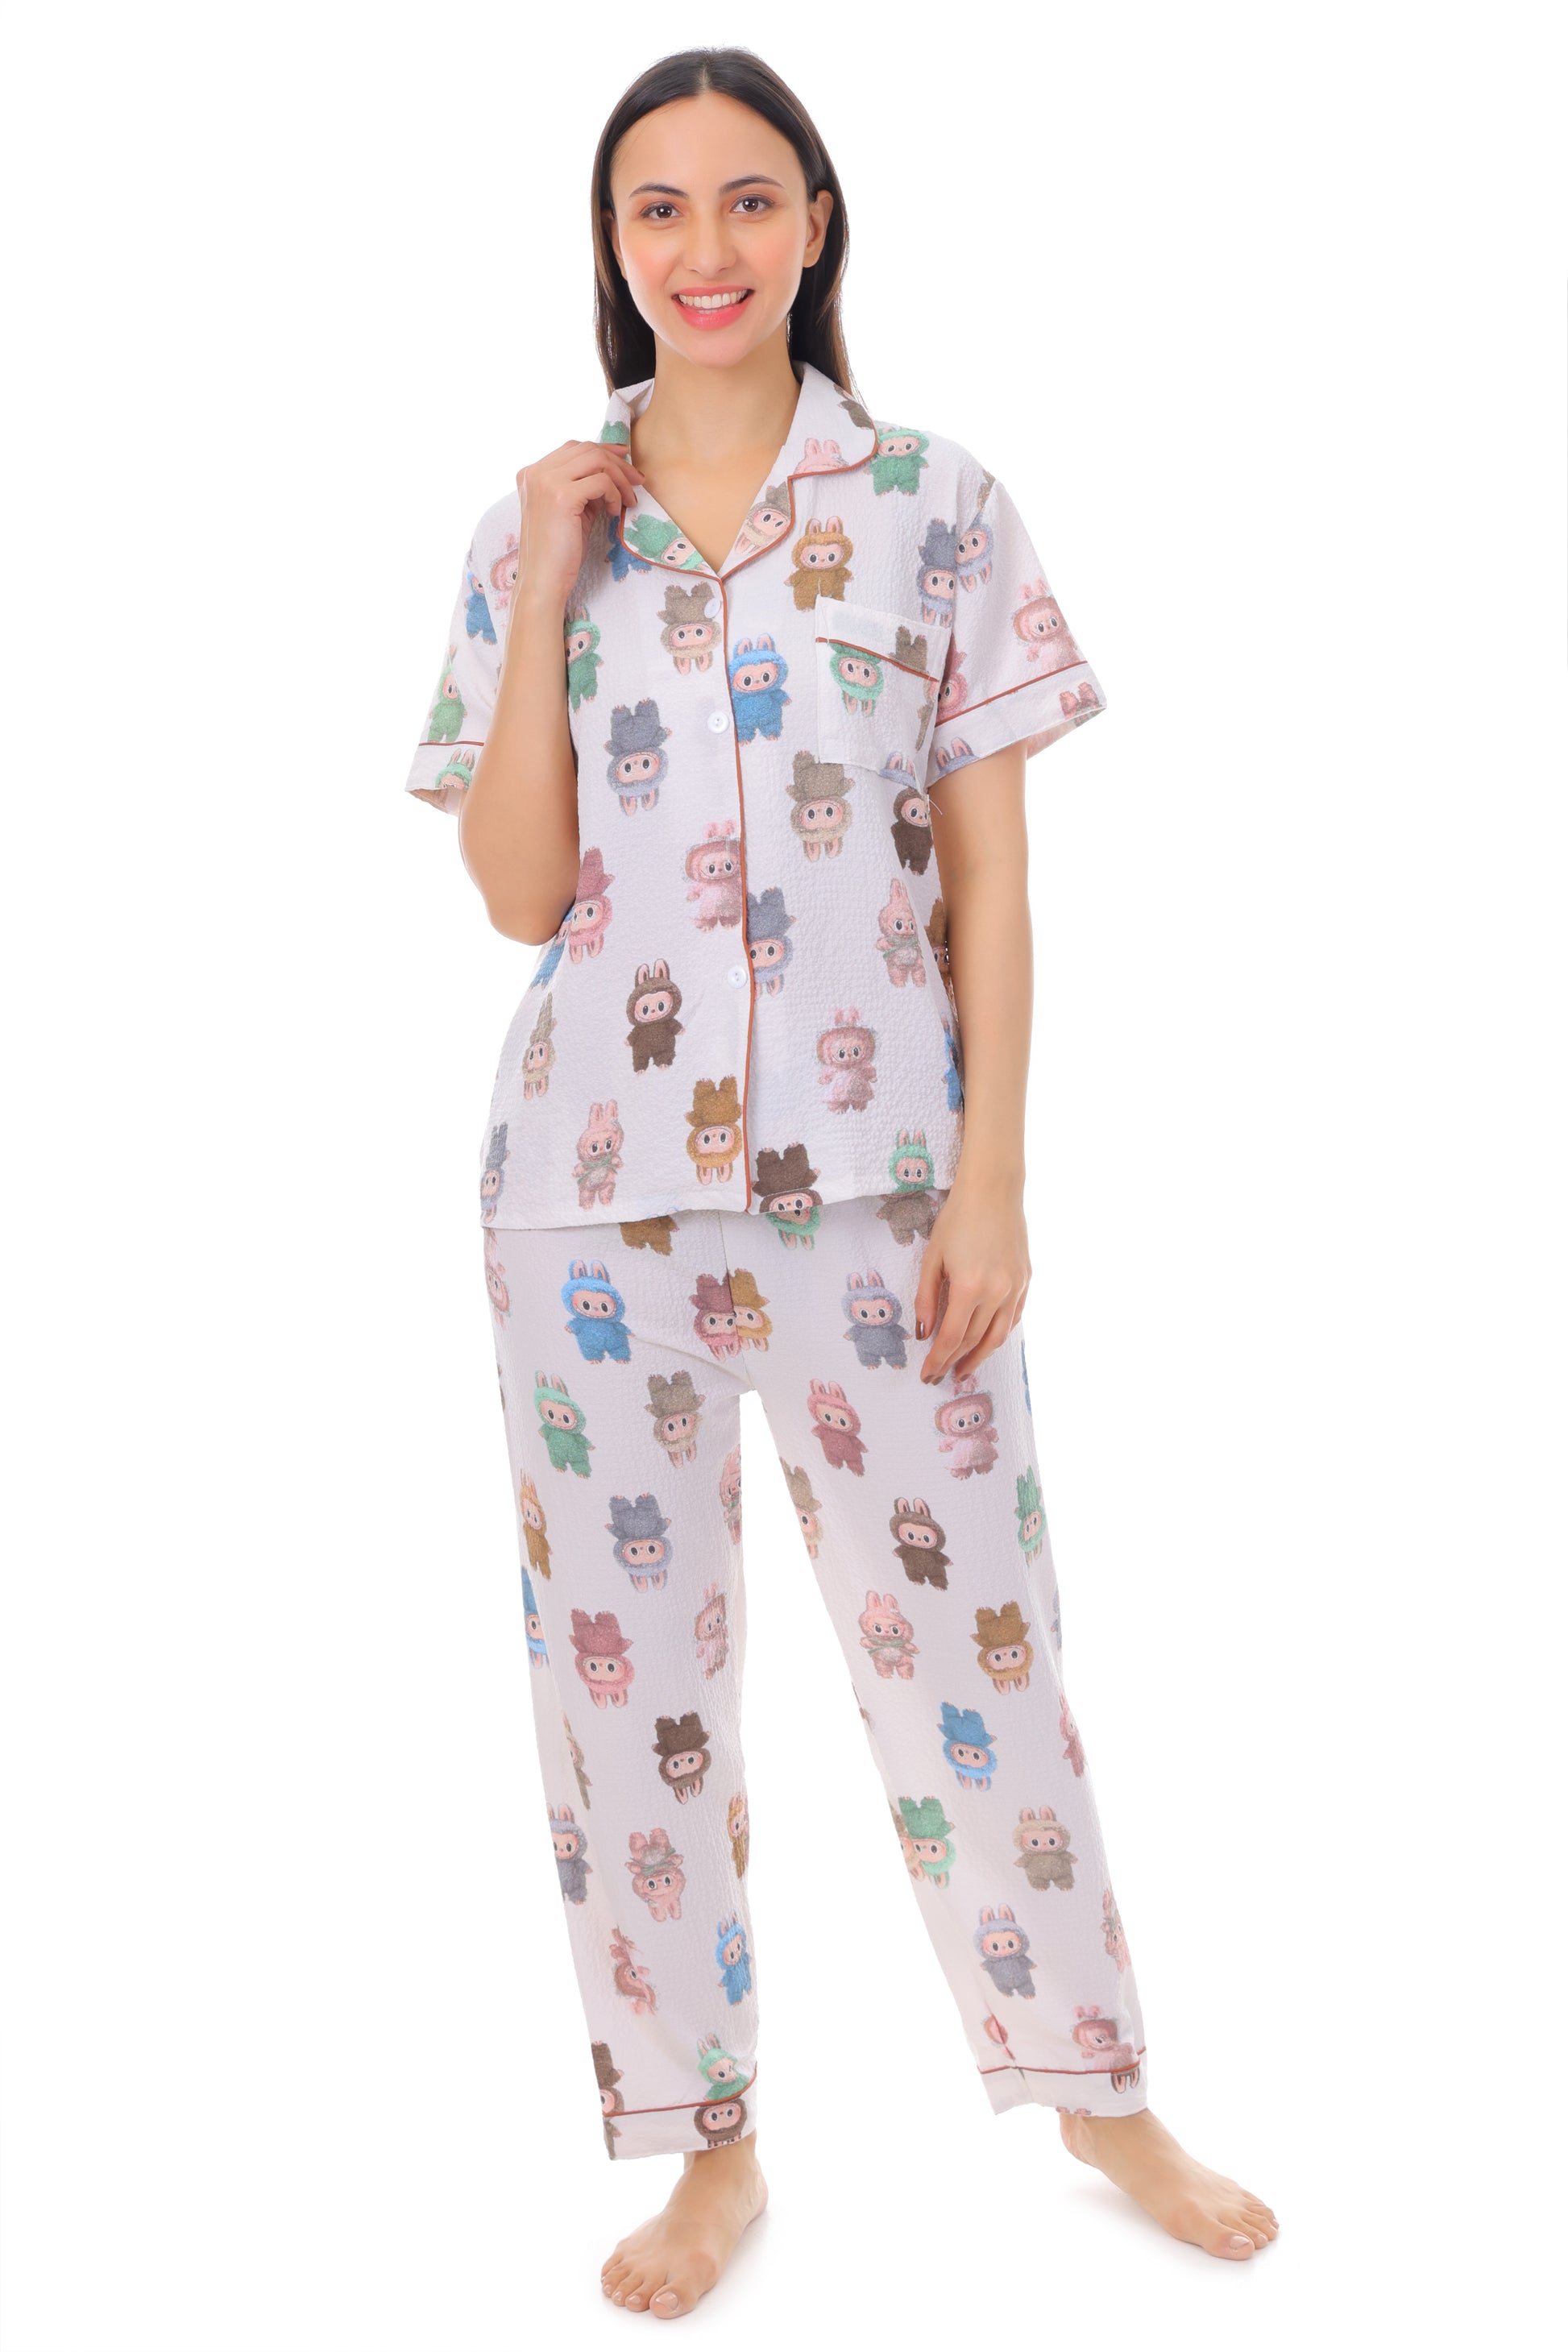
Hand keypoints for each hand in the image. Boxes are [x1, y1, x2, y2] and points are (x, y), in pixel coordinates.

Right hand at [515, 439, 642, 612]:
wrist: (543, 580)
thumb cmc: (558, 552)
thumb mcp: (570, 510)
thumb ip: (582, 487)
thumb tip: (612, 470)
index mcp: (532, 473)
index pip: (573, 447)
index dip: (603, 450)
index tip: (625, 459)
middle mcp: (535, 472)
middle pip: (586, 449)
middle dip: (617, 462)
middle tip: (637, 481)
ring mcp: (546, 482)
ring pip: (596, 460)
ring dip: (620, 478)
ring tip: (629, 500)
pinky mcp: (561, 496)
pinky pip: (601, 481)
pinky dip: (614, 494)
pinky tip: (615, 512)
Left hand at [913, 1179, 1030, 1383]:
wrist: (994, 1191)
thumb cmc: (957, 1219)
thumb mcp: (933, 1257)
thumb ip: (927, 1298)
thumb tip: (923, 1333)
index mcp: (969, 1287)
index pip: (951, 1337)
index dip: (937, 1360)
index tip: (927, 1375)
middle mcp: (996, 1293)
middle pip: (973, 1341)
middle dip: (955, 1362)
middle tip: (941, 1376)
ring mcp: (1015, 1288)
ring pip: (998, 1336)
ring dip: (980, 1357)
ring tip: (964, 1370)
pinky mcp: (1025, 1281)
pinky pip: (1013, 1318)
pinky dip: (999, 1334)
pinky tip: (987, 1342)